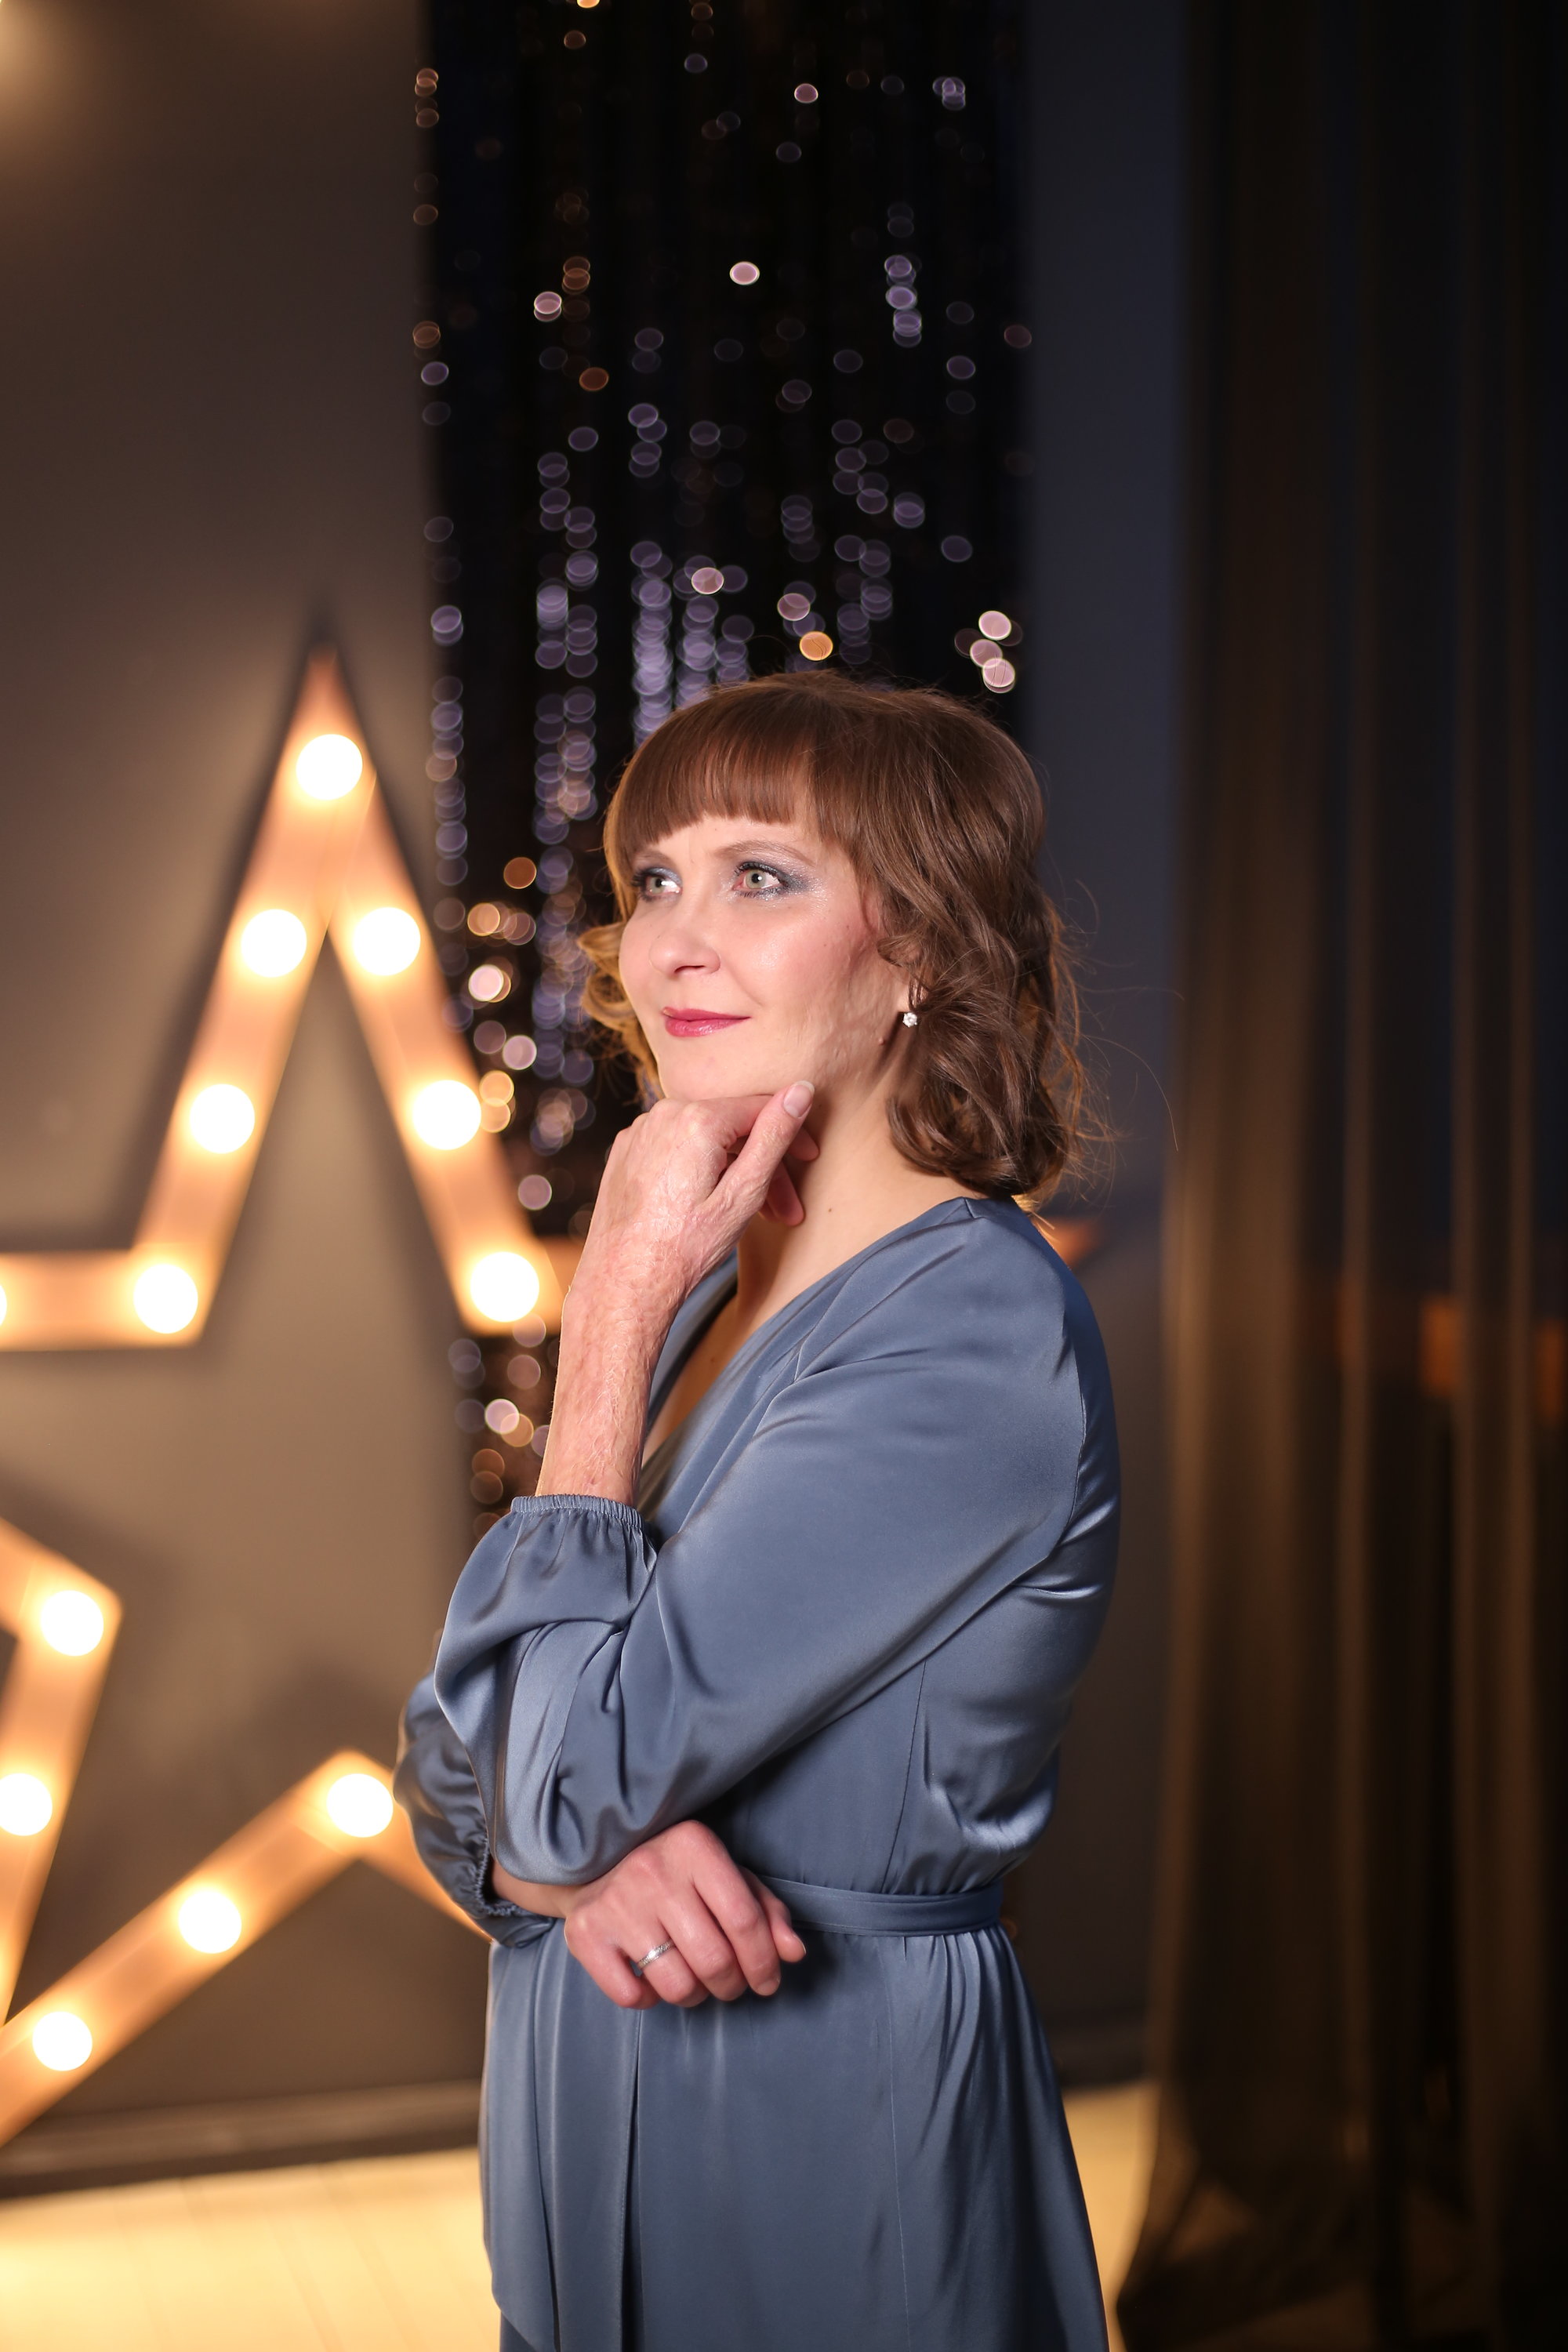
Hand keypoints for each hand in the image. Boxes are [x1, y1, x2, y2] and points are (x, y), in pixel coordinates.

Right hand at [549, 1821, 806, 2009]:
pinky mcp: (587, 1933)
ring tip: (694, 1980)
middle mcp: (653, 1871)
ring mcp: (616, 1902)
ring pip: (676, 1985)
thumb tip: (793, 1952)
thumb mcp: (724, 1875)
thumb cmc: (676, 1873)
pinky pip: (631, 1995)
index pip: (744, 1919)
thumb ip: (765, 1910)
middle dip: (732, 1985)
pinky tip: (652, 1977)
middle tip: (731, 1984)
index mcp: (694, 1847)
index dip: (764, 1961)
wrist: (596, 1861)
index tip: (768, 1981)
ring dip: (695, 1995)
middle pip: (713, 1959)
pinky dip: (649, 1999)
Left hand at [571, 1084, 817, 1330]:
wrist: (624, 1280)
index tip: (809, 1158)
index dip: (791, 1132)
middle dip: (762, 1164)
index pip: (760, 1106)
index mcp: (696, 1119)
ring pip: (703, 1139)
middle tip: (785, 1208)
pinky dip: (698, 1169)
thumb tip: (801, 1090)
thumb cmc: (686, 1245)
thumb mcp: (744, 1193)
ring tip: (753, 1214)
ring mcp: (640, 1132)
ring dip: (731, 1169)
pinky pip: (674, 1147)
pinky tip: (709, 1203)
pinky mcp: (626, 1151)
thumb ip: (773, 1136)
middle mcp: (663, 1114)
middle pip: (731, 1127)